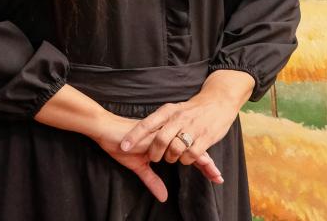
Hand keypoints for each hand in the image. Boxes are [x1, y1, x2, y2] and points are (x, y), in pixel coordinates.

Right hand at [92, 114, 221, 201]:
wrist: (106, 130)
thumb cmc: (121, 145)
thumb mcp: (138, 166)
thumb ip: (152, 180)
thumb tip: (163, 197)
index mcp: (165, 144)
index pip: (187, 154)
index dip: (201, 164)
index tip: (215, 176)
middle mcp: (167, 138)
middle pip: (192, 149)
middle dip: (207, 164)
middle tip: (220, 177)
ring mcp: (162, 135)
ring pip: (187, 146)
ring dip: (201, 159)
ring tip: (214, 171)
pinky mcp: (155, 135)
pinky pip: (174, 145)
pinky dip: (185, 153)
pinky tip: (193, 160)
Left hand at [119, 71, 253, 170]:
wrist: (218, 101)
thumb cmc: (192, 109)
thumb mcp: (175, 110)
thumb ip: (161, 122)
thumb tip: (143, 134)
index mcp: (169, 110)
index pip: (147, 123)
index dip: (134, 136)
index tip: (123, 146)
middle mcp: (179, 118)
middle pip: (160, 140)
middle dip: (154, 153)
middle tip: (153, 158)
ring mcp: (192, 128)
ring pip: (175, 150)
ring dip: (171, 157)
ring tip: (172, 156)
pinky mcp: (205, 138)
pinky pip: (190, 156)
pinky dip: (186, 160)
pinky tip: (187, 156)